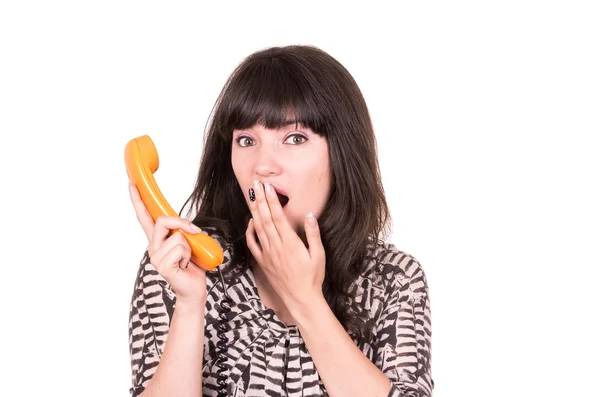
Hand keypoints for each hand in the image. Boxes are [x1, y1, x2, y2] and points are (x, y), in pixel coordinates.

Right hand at [129, 183, 206, 304]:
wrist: (194, 289)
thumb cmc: (192, 266)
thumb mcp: (189, 243)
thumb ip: (181, 232)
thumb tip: (185, 226)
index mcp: (158, 240)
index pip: (145, 217)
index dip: (138, 201)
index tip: (132, 185)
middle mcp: (153, 247)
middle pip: (162, 221)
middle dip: (181, 223)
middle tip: (194, 232)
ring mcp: (156, 257)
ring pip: (177, 236)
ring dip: (189, 247)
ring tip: (186, 259)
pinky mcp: (162, 266)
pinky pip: (180, 249)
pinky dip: (188, 255)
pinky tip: (184, 265)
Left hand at [245, 181, 325, 314]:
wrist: (301, 299)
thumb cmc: (312, 278)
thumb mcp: (319, 255)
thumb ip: (313, 235)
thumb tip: (310, 215)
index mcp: (290, 244)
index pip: (278, 217)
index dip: (272, 201)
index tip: (268, 187)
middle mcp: (276, 247)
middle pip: (266, 219)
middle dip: (261, 200)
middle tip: (257, 184)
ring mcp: (268, 254)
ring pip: (258, 228)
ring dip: (255, 210)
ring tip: (253, 196)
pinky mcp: (263, 262)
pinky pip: (253, 243)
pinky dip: (250, 231)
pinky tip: (251, 221)